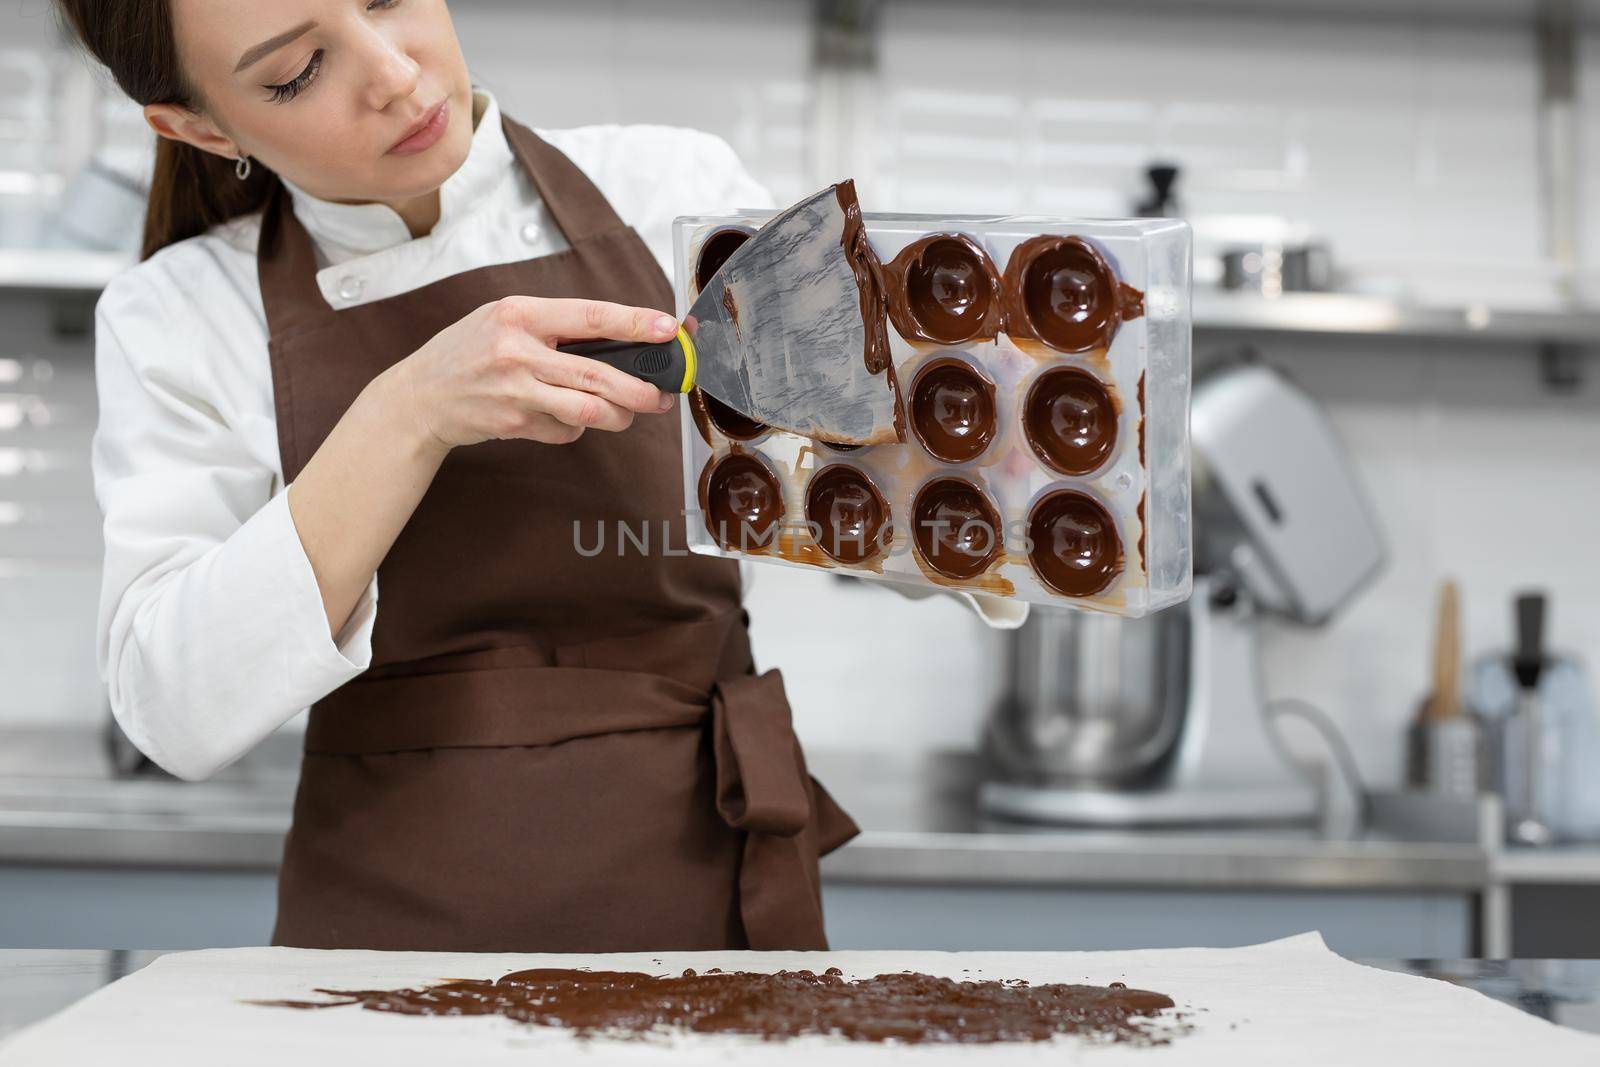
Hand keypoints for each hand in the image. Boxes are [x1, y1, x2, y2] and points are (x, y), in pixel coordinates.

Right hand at [389, 296, 679, 452]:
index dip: (636, 323)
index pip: (591, 316)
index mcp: (520, 314)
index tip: (668, 328)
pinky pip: (565, 430)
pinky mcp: (513, 423)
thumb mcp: (503, 320)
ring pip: (588, 410)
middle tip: (661, 397)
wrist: (419, 397)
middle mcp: (517, 350)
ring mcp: (515, 390)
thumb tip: (619, 339)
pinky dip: (575, 428)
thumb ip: (553, 326)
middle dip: (640, 390)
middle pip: (598, 374)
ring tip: (626, 414)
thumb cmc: (468, 353)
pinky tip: (564, 418)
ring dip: (617, 416)